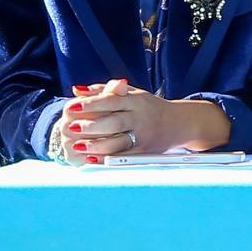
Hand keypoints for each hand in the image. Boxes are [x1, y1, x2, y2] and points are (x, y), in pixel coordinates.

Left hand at [62, 81, 228, 162]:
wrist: (179, 122)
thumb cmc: (148, 107)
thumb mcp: (131, 94)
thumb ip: (104, 91)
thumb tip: (77, 91)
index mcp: (136, 100)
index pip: (111, 100)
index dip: (91, 103)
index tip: (72, 106)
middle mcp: (140, 117)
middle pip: (114, 121)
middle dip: (91, 125)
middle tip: (71, 128)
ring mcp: (144, 135)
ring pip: (118, 141)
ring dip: (96, 145)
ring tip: (77, 146)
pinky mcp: (145, 151)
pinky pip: (124, 156)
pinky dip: (106, 159)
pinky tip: (91, 159)